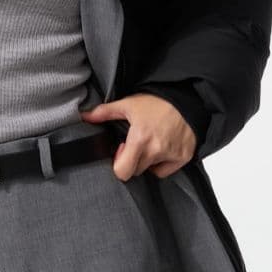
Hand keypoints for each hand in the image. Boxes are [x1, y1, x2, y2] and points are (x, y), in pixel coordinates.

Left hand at [80, 93, 196, 180]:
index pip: (123, 172)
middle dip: (132, 160)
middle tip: (136, 144)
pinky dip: (162, 164)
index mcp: (140, 139)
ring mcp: (171, 155)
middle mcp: (156, 150)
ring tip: (150, 143)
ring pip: (150, 170)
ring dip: (146, 162)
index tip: (122, 149)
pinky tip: (162, 148)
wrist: (187, 99)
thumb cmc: (158, 102)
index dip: (119, 163)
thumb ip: (105, 112)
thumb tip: (85, 116)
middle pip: (136, 170)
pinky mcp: (183, 157)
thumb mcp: (129, 104)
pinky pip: (166, 171)